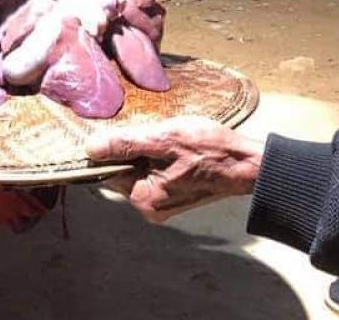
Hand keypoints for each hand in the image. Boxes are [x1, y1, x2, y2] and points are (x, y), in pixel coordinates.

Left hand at [86, 117, 264, 222]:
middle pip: (124, 169)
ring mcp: (163, 204)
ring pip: (140, 168)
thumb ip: (126, 144)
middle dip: (136, 147)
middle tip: (159, 133)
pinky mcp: (174, 195)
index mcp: (144, 198)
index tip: (132, 131)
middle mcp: (150, 208)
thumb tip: (90, 149)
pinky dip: (161, 157)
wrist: (247, 163)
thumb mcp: (164, 139)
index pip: (109, 170)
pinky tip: (179, 148)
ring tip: (174, 141)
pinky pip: (155, 172)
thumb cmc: (210, 150)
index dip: (116, 147)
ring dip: (150, 150)